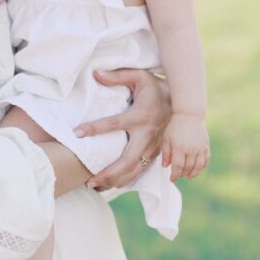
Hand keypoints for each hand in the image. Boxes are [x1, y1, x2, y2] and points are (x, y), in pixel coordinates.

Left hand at [77, 69, 171, 190]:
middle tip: (88, 180)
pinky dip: (126, 180)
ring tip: (94, 186)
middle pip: (127, 159)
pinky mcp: (157, 154)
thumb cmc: (155, 87)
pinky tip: (111, 185)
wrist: (182, 103)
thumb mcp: (138, 76)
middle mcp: (148, 134)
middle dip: (108, 172)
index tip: (77, 133)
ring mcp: (154, 147)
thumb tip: (95, 74)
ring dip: (115, 181)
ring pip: (134, 170)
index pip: (114, 124)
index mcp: (141, 115)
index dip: (95, 128)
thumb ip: (117, 76)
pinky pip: (141, 171)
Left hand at [162, 113, 209, 181]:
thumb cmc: (175, 127)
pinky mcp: (206, 146)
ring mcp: (200, 148)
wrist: (189, 115)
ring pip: (198, 166)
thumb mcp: (166, 139)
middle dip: (182, 174)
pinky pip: (206, 159)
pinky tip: (198, 168)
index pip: (177, 167)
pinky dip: (202, 166)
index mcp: (179, 148)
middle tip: (178, 176)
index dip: (174, 175)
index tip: (172, 179)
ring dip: (193, 173)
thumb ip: (166, 153)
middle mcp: (191, 149)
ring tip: (188, 176)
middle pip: (188, 168)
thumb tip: (165, 167)